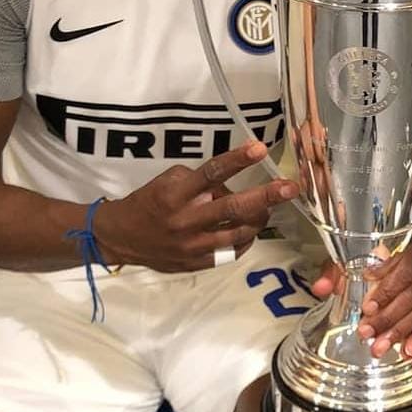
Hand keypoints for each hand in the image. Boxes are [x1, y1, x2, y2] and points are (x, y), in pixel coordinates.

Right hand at [94, 141, 298, 271]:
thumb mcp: (169, 182)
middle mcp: (186, 221)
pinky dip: (245, 238)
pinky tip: (250, 228)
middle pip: (233, 208)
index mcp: (176, 195)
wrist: (120, 238)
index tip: (260, 148)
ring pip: (238, 233)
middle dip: (265, 197)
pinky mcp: (197, 263)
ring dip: (259, 219)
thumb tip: (232, 185)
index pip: (211, 173)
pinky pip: (231, 252)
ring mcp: (193, 246)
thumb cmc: (150, 202)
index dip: (237, 160)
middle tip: (290, 187)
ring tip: (269, 207)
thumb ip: (200, 182)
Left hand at [311, 246, 411, 358]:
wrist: (399, 261)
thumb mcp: (352, 260)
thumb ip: (335, 272)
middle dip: (386, 318)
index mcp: (404, 253)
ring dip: (398, 332)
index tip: (368, 306)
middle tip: (366, 332)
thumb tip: (321, 288)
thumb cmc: (375, 261)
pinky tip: (408, 351)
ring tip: (379, 347)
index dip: (385, 291)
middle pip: (409, 297)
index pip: (401, 270)